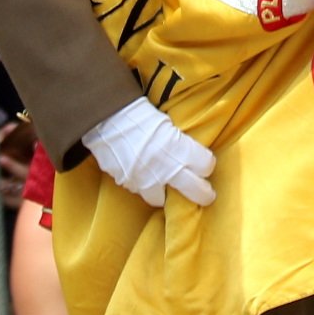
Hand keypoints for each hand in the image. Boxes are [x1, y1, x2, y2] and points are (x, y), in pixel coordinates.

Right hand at [84, 97, 215, 207]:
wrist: (106, 118)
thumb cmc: (138, 115)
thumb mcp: (166, 123)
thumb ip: (178, 142)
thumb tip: (187, 153)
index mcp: (180, 149)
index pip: (207, 165)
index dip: (206, 164)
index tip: (204, 163)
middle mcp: (167, 169)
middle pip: (197, 191)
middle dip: (204, 193)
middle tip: (206, 194)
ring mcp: (147, 180)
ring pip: (164, 199)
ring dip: (167, 193)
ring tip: (167, 186)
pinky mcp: (129, 184)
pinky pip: (141, 191)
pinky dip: (144, 186)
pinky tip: (144, 176)